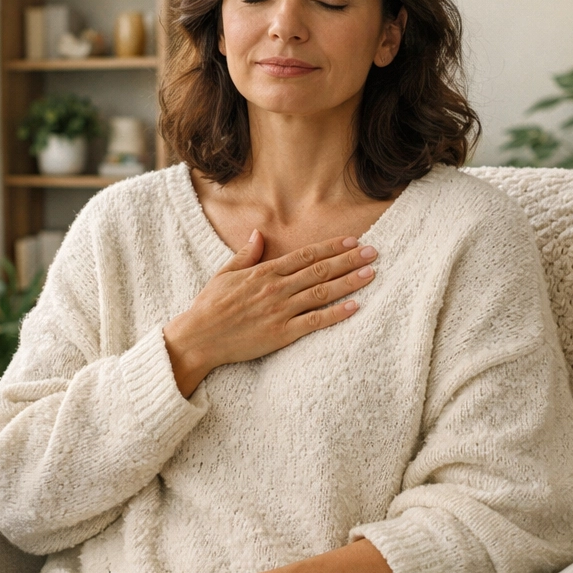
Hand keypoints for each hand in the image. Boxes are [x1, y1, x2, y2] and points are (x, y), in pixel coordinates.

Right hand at [162, 233, 377, 396]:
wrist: (198, 338)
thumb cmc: (210, 306)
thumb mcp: (225, 273)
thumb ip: (246, 254)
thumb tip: (259, 234)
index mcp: (264, 272)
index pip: (305, 255)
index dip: (331, 247)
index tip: (352, 241)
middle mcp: (276, 288)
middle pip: (319, 271)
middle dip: (348, 260)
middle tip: (374, 252)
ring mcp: (280, 311)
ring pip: (321, 293)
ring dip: (348, 282)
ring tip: (371, 274)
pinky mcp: (282, 334)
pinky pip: (314, 322)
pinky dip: (336, 314)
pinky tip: (355, 306)